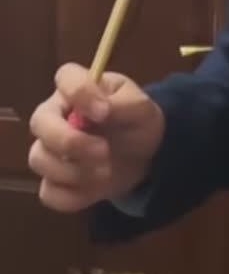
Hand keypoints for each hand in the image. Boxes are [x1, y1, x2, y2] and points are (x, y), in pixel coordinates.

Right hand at [28, 64, 165, 212]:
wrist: (144, 155)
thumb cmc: (138, 121)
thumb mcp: (141, 108)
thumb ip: (122, 104)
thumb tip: (100, 109)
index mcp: (78, 88)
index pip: (65, 77)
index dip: (80, 94)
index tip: (104, 112)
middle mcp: (56, 114)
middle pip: (39, 123)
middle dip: (70, 141)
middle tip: (103, 151)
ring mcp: (51, 149)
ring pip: (39, 159)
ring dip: (74, 171)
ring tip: (106, 171)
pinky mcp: (54, 180)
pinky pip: (48, 192)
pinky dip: (73, 196)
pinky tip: (95, 189)